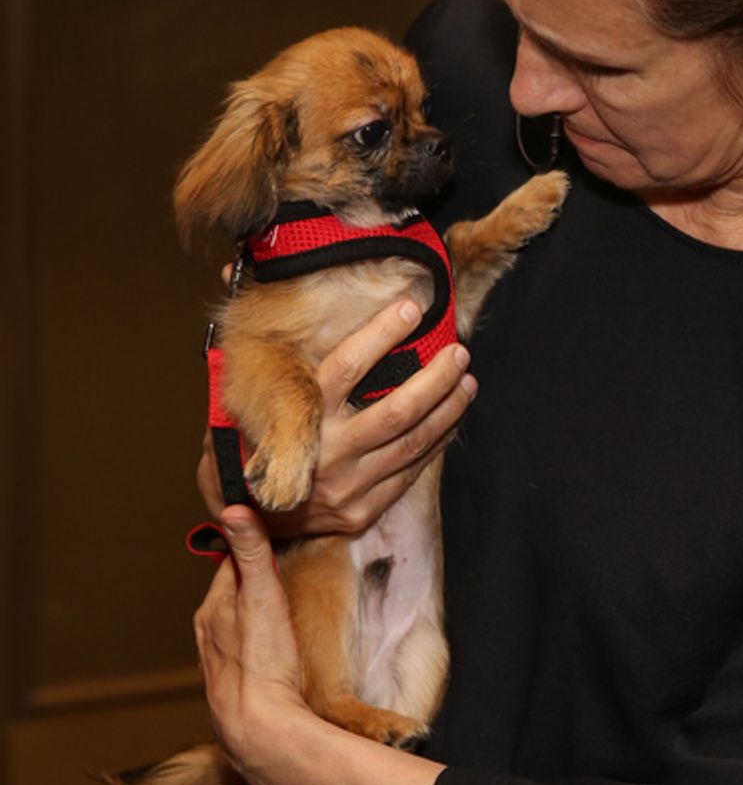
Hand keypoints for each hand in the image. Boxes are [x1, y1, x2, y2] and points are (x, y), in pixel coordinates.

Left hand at [193, 507, 309, 778]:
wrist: (259, 730)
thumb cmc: (262, 662)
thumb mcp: (263, 596)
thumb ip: (251, 551)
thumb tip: (233, 506)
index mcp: (212, 609)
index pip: (231, 567)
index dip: (252, 553)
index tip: (272, 544)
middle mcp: (207, 637)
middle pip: (232, 599)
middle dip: (253, 587)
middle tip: (283, 579)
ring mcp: (218, 667)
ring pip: (235, 632)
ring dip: (253, 622)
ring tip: (279, 618)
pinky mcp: (232, 693)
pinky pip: (243, 662)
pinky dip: (256, 654)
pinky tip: (272, 661)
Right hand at [197, 296, 477, 534]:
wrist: (241, 516)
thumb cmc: (245, 444)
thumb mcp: (241, 391)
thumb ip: (254, 339)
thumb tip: (232, 268)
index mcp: (296, 420)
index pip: (346, 369)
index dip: (381, 334)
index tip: (410, 307)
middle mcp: (326, 454)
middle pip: (397, 410)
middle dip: (436, 378)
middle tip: (459, 351)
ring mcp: (347, 488)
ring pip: (412, 442)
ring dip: (447, 409)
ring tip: (468, 380)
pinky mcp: (362, 511)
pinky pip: (410, 473)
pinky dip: (436, 442)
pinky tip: (452, 418)